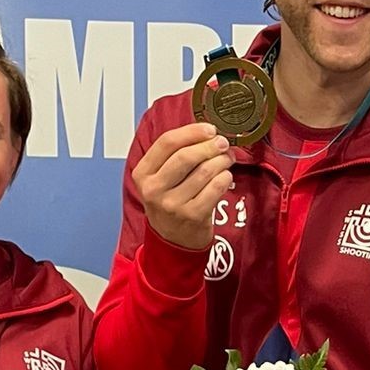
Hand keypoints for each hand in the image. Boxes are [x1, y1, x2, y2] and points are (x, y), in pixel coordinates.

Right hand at [132, 122, 234, 250]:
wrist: (172, 240)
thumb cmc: (169, 202)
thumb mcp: (159, 178)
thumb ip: (174, 155)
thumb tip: (206, 133)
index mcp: (143, 174)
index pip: (166, 143)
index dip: (191, 132)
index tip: (209, 129)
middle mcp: (154, 189)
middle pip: (185, 156)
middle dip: (209, 146)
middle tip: (222, 143)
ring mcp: (173, 204)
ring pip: (204, 171)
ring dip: (221, 161)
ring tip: (226, 159)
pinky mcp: (192, 216)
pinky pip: (215, 188)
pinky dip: (225, 178)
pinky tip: (225, 176)